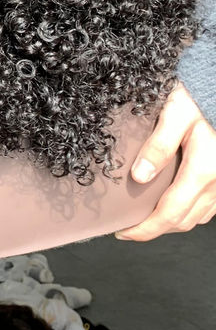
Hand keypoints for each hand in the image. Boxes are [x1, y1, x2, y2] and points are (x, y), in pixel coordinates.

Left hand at [116, 83, 215, 240]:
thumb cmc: (202, 96)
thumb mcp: (175, 113)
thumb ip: (158, 145)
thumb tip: (139, 176)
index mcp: (203, 170)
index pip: (170, 213)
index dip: (145, 229)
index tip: (123, 233)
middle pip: (183, 221)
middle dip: (155, 230)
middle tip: (130, 228)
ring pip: (198, 217)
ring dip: (172, 222)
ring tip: (146, 217)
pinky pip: (209, 206)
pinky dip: (188, 211)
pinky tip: (172, 203)